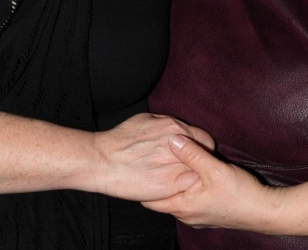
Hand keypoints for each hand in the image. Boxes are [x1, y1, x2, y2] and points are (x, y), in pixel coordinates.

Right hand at [91, 114, 214, 200]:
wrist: (103, 160)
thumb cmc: (121, 139)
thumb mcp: (147, 119)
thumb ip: (167, 124)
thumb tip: (177, 129)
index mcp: (176, 128)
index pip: (204, 140)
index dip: (201, 148)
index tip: (195, 154)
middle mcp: (181, 146)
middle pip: (204, 157)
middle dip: (199, 162)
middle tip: (188, 167)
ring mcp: (177, 166)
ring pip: (197, 172)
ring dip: (191, 174)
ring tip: (179, 177)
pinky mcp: (171, 185)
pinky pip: (186, 186)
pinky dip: (183, 187)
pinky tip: (172, 187)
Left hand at [142, 134, 273, 230]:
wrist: (263, 211)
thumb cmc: (239, 193)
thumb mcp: (214, 169)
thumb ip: (192, 153)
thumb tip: (172, 138)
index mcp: (182, 206)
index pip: (150, 200)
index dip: (143, 183)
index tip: (139, 166)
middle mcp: (186, 214)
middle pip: (163, 198)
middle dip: (158, 180)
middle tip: (152, 161)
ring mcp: (197, 215)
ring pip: (177, 197)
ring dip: (173, 182)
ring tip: (169, 163)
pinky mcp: (208, 212)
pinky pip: (189, 199)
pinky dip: (185, 186)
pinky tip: (191, 173)